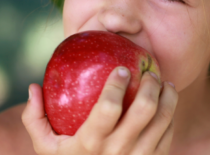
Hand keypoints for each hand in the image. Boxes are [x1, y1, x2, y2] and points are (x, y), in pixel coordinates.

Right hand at [22, 67, 177, 154]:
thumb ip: (36, 118)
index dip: (117, 84)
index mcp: (90, 143)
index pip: (108, 108)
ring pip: (163, 118)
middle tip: (149, 73)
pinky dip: (170, 114)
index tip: (121, 69)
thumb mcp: (46, 147)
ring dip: (168, 95)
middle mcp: (118, 151)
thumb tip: (33, 87)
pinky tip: (166, 102)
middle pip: (144, 109)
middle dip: (150, 84)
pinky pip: (168, 132)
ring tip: (164, 83)